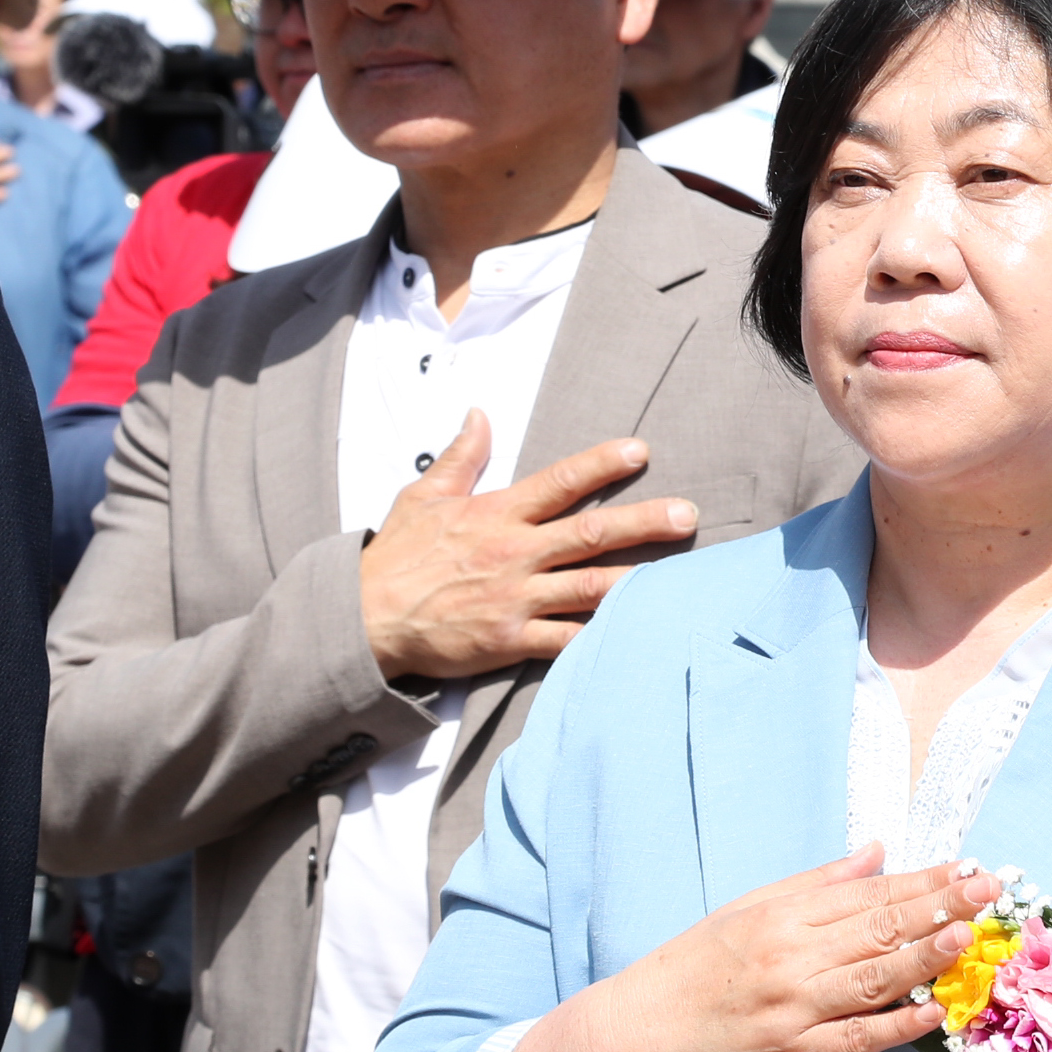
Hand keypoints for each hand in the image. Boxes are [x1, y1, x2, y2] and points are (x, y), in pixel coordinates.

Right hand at [357, 410, 697, 679]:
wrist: (364, 619)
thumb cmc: (396, 558)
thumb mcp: (422, 496)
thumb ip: (461, 456)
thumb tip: (479, 413)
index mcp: (497, 514)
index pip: (560, 482)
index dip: (602, 464)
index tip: (640, 451)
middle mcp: (514, 553)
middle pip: (590, 532)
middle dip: (643, 522)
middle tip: (687, 514)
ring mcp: (516, 598)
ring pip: (590, 586)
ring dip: (637, 579)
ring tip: (680, 576)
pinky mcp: (512, 639)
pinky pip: (567, 639)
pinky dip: (601, 636)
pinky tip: (637, 634)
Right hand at [487, 846, 1000, 1051]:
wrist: (651, 1032)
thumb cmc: (703, 965)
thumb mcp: (751, 907)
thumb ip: (819, 882)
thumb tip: (878, 852)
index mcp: (783, 917)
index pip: (865, 894)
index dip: (920, 881)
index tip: (965, 868)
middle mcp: (791, 959)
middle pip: (875, 930)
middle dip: (936, 907)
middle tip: (987, 890)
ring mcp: (795, 1010)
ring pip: (871, 980)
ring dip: (923, 957)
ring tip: (966, 936)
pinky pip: (855, 1039)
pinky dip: (896, 1026)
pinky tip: (933, 1011)